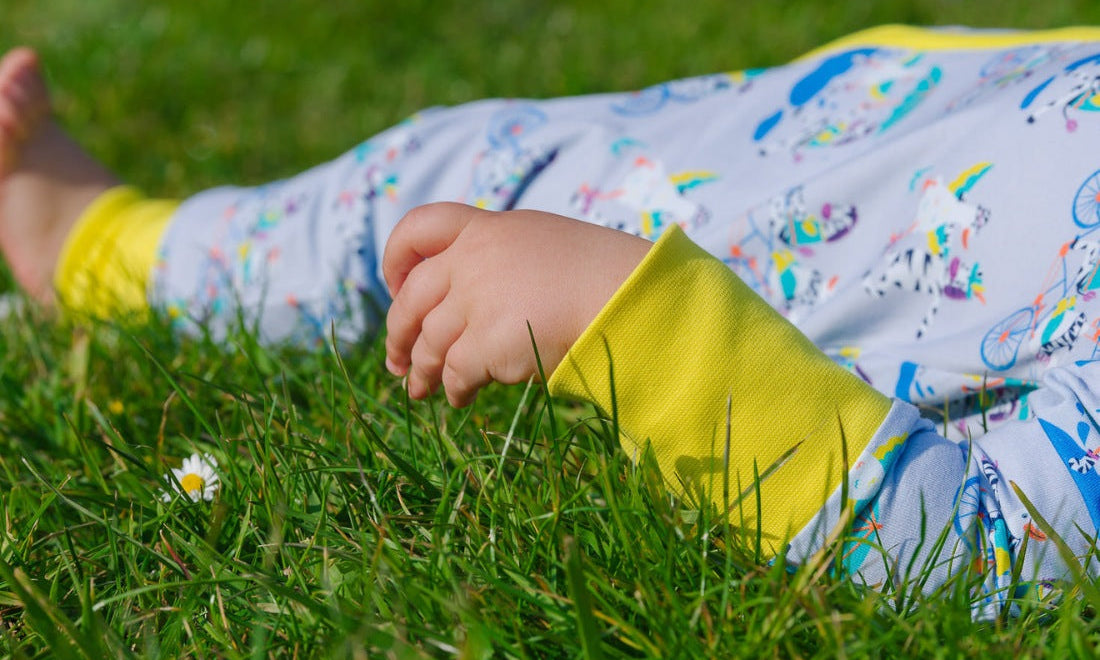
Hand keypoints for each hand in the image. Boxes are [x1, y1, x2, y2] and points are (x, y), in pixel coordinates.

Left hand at [383, 202, 650, 405]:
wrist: (631, 296)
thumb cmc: (601, 274)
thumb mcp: (544, 244)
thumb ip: (500, 257)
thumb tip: (469, 298)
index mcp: (488, 228)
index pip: (420, 225)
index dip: (397, 257)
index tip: (398, 286)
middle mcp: (474, 259)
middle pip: (412, 296)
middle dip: (397, 332)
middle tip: (396, 360)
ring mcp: (477, 300)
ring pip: (428, 341)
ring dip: (421, 370)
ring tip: (419, 390)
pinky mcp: (487, 342)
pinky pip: (454, 372)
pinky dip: (453, 389)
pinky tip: (459, 398)